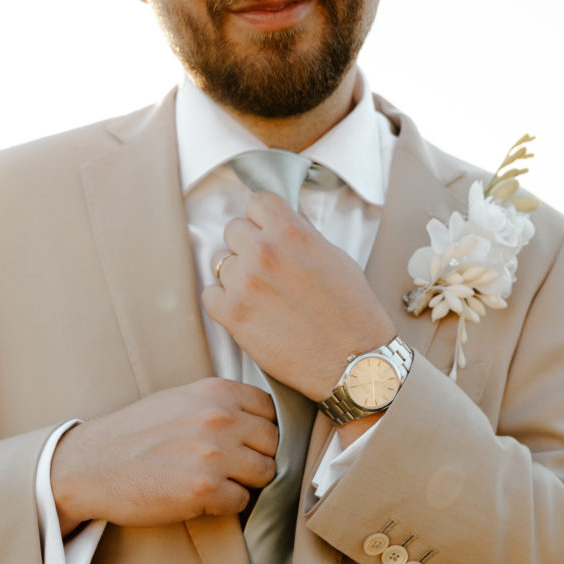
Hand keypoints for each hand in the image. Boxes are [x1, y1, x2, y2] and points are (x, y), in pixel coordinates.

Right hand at [50, 378, 277, 533]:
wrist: (90, 465)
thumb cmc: (134, 434)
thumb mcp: (179, 399)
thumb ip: (219, 403)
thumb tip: (260, 421)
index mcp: (215, 392)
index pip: (269, 410)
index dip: (259, 429)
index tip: (242, 441)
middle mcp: (219, 418)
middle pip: (272, 443)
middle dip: (255, 457)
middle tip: (227, 467)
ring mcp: (214, 454)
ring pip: (265, 473)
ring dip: (244, 483)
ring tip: (213, 482)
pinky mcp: (205, 490)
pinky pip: (242, 501)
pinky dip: (225, 505)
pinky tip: (199, 498)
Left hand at [202, 191, 395, 400]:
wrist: (353, 361)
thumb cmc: (351, 313)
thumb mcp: (334, 257)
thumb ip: (302, 234)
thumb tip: (281, 222)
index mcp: (290, 232)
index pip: (256, 202)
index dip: (262, 218)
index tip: (266, 230)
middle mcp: (263, 253)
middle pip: (234, 230)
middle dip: (248, 246)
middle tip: (268, 269)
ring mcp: (244, 283)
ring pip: (221, 264)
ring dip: (238, 276)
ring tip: (264, 296)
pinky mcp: (232, 315)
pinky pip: (210, 295)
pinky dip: (224, 302)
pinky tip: (248, 310)